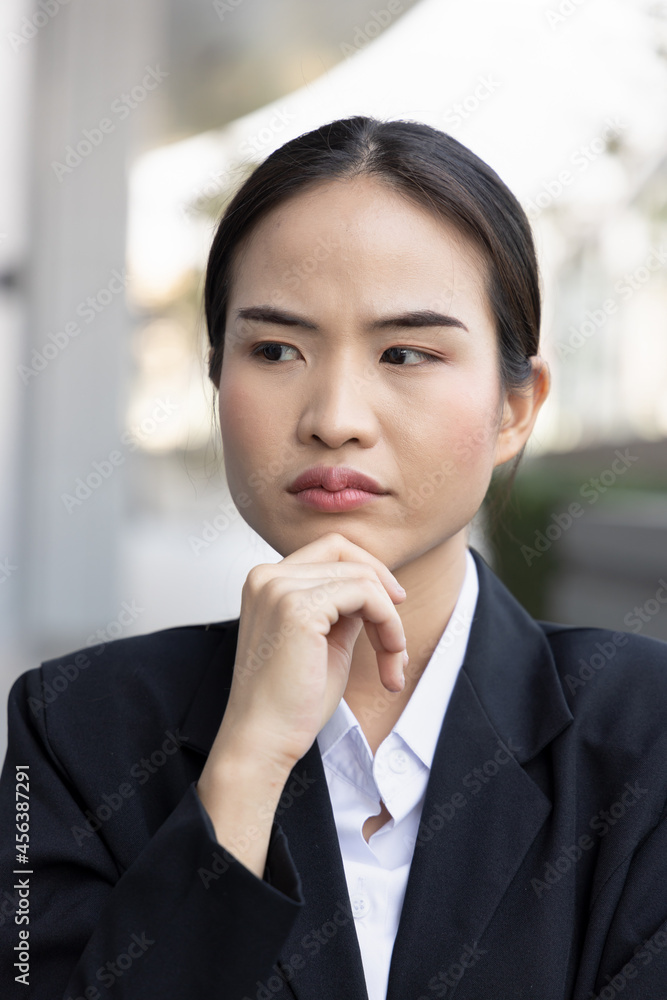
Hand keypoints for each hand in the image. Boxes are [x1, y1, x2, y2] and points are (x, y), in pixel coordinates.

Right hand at [207, 531, 406, 774]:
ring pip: (362, 577)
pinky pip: (366, 595)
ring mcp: (280, 588)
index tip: (392, 608)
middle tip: (396, 640)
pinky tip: (389, 658)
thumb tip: (375, 589)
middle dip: (383, 592)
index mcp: (266, 581)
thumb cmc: (292, 702)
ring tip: (393, 663)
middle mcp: (267, 576)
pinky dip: (388, 624)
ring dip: (390, 620)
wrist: (263, 742)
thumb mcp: (325, 641)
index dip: (368, 572)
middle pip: (346, 553)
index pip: (330, 549)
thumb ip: (343, 608)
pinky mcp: (298, 608)